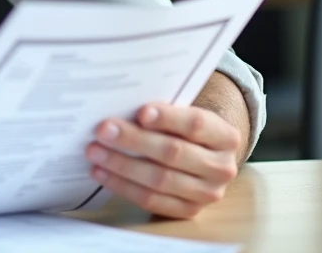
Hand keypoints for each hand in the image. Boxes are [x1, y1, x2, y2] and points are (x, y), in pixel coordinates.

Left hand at [86, 103, 240, 219]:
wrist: (204, 159)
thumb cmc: (186, 130)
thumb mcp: (186, 115)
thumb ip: (163, 113)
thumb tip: (122, 109)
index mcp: (225, 136)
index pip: (195, 125)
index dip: (167, 118)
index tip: (140, 112)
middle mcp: (221, 167)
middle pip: (173, 153)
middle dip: (134, 141)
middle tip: (103, 130)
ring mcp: (207, 194)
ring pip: (160, 180)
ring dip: (122, 166)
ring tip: (95, 152)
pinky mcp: (188, 211)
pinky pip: (151, 201)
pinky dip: (123, 186)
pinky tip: (102, 173)